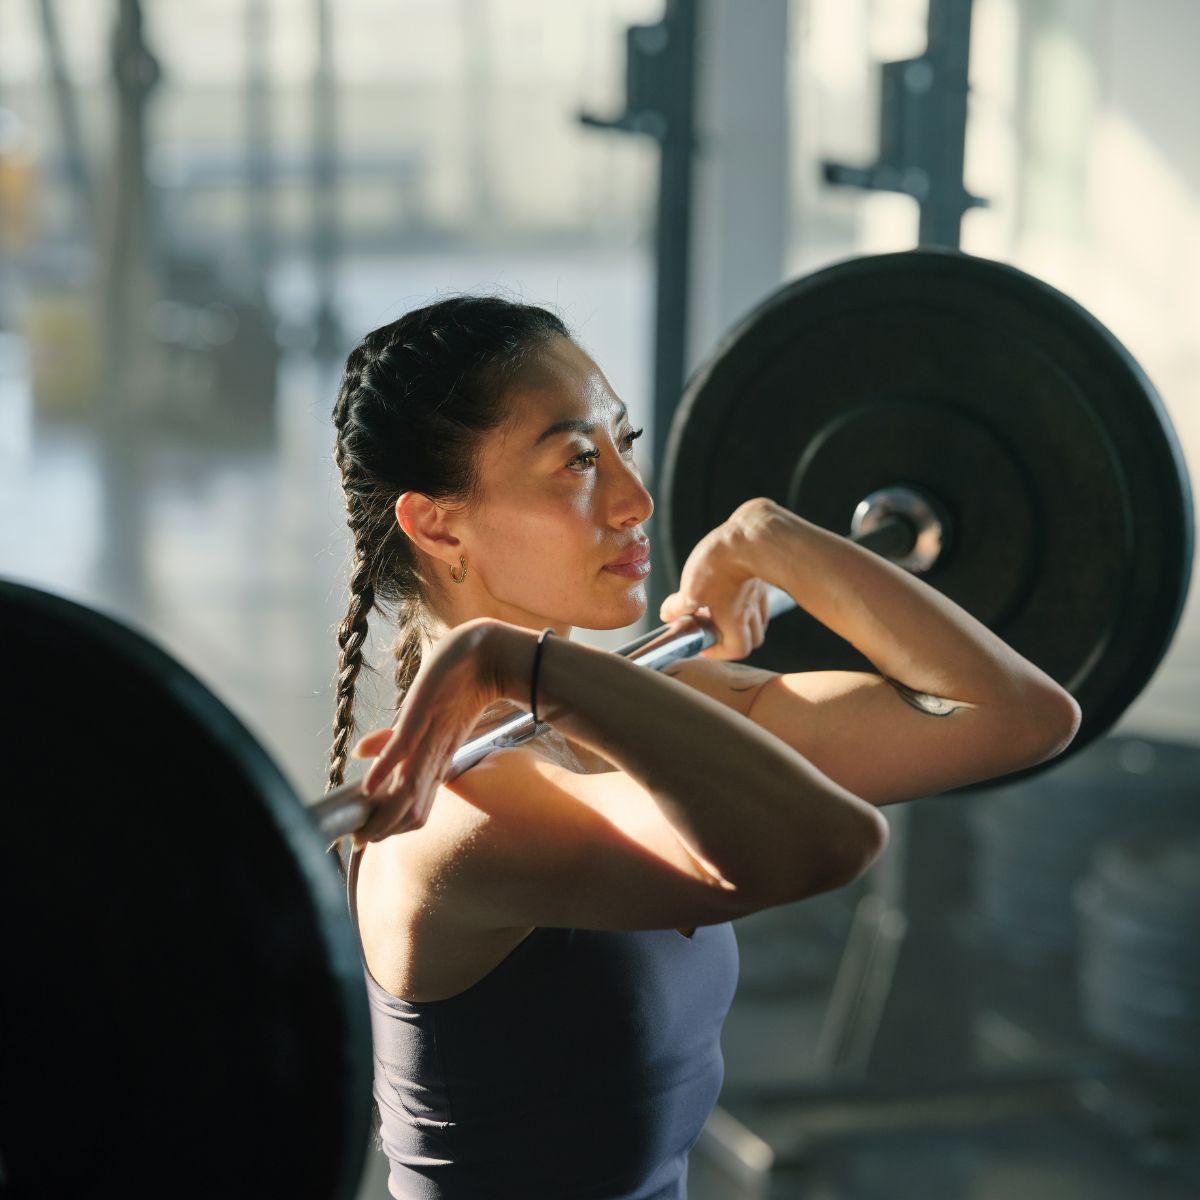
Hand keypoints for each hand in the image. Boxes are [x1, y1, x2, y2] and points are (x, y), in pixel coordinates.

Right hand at [348, 617, 501, 844]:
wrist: (487, 655)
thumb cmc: (457, 686)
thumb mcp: (420, 719)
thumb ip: (392, 740)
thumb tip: (362, 755)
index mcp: (435, 763)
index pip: (415, 810)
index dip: (391, 829)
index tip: (365, 839)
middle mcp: (433, 758)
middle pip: (412, 811)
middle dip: (384, 830)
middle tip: (359, 840)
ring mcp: (428, 739)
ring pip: (409, 791)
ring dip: (384, 813)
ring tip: (363, 830)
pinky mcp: (420, 718)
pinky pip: (402, 750)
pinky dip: (384, 771)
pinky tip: (368, 788)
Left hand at [658, 498, 777, 660]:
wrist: (749, 535)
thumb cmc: (721, 564)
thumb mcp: (690, 590)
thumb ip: (677, 608)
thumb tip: (668, 615)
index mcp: (735, 620)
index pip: (737, 650)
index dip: (719, 652)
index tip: (703, 644)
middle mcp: (751, 611)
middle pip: (753, 638)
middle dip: (732, 638)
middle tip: (712, 626)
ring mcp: (758, 594)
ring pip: (757, 618)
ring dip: (740, 620)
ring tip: (718, 608)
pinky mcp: (760, 576)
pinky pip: (758, 598)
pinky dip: (746, 602)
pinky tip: (729, 589)